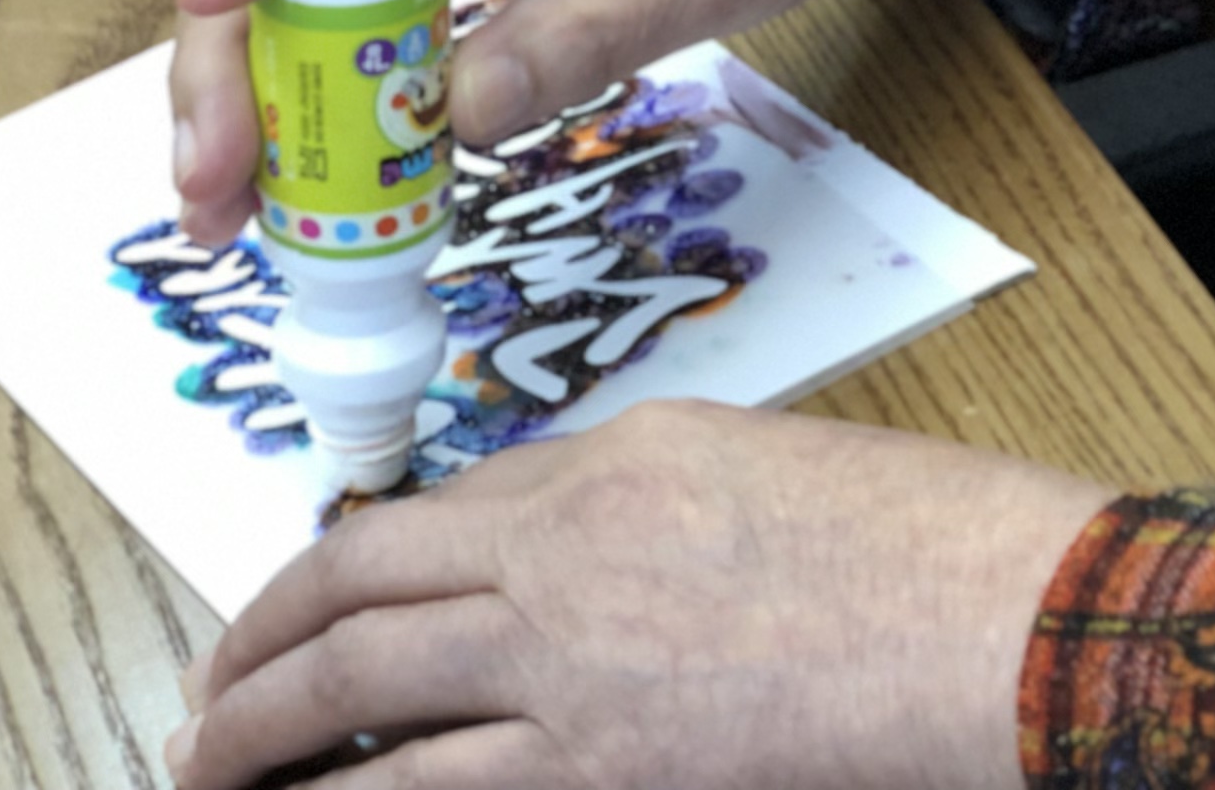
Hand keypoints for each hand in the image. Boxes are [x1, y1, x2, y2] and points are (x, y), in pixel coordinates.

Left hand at [165, 400, 1115, 789]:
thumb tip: (565, 560)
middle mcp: (569, 547)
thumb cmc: (934, 548)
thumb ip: (657, 506)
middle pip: (360, 589)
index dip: (349, 569)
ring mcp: (571, 665)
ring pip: (358, 698)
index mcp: (623, 456)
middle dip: (257, 649)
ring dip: (259, 743)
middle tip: (208, 701)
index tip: (308, 612)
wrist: (1006, 623)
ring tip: (210, 776)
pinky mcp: (598, 772)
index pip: (443, 512)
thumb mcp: (776, 473)